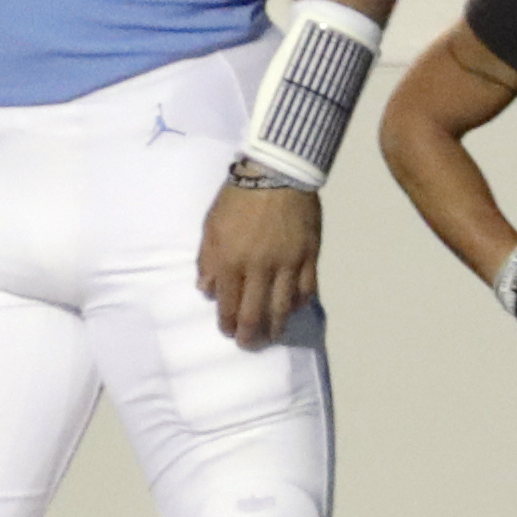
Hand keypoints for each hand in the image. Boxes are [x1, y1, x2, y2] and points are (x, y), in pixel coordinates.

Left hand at [197, 178, 318, 349]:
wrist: (276, 172)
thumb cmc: (237, 198)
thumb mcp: (211, 225)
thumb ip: (208, 260)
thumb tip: (207, 290)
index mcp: (231, 260)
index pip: (228, 304)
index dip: (227, 323)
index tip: (227, 332)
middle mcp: (259, 268)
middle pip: (255, 314)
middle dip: (250, 335)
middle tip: (248, 344)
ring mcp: (287, 264)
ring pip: (282, 308)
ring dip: (275, 327)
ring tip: (272, 335)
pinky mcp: (309, 257)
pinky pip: (306, 290)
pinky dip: (299, 304)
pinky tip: (293, 308)